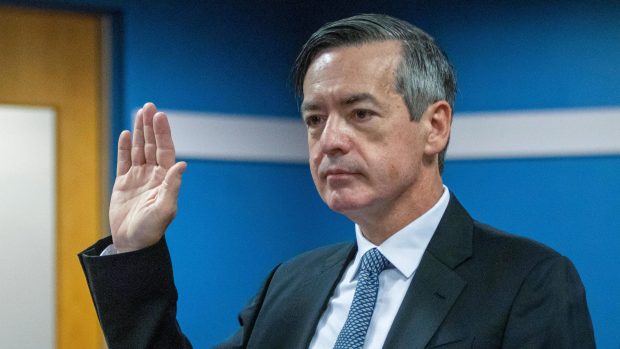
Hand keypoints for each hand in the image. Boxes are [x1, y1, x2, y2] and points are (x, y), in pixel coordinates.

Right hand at [109, 102, 186, 252]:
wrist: (132, 244)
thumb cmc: (151, 229)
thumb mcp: (165, 208)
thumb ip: (172, 186)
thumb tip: (183, 164)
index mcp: (165, 179)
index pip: (164, 150)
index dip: (162, 133)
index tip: (160, 115)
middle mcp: (153, 175)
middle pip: (152, 145)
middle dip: (150, 126)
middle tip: (149, 106)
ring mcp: (138, 178)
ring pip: (139, 149)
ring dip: (138, 131)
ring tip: (139, 113)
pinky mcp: (123, 183)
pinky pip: (123, 161)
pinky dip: (124, 148)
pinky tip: (125, 134)